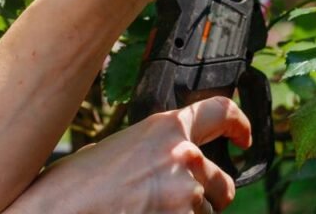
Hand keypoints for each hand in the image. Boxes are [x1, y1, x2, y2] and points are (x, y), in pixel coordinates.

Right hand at [3, 97, 251, 213]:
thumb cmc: (71, 186)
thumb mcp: (113, 149)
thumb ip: (150, 149)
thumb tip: (163, 160)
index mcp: (165, 129)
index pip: (221, 112)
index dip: (239, 125)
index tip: (244, 138)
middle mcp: (183, 157)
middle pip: (223, 181)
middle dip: (207, 194)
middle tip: (171, 202)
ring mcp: (185, 196)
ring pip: (207, 213)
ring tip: (144, 211)